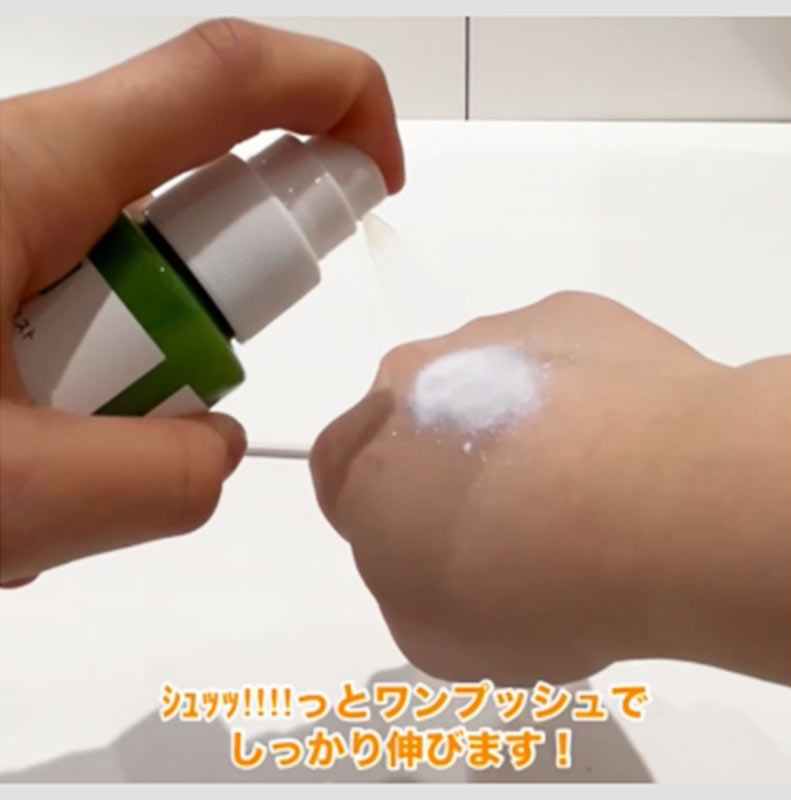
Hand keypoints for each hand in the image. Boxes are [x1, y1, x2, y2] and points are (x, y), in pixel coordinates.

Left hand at [0, 19, 403, 583]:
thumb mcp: (5, 499)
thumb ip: (159, 482)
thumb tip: (211, 449)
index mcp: (26, 175)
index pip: (226, 76)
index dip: (334, 98)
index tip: (378, 173)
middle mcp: (17, 174)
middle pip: (187, 198)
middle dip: (210, 317)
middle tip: (157, 420)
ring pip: (131, 278)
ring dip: (126, 386)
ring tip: (43, 477)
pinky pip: (75, 310)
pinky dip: (75, 397)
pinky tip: (10, 465)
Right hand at [310, 292, 790, 684]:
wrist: (658, 502)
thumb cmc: (527, 583)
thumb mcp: (436, 636)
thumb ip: (410, 586)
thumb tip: (440, 549)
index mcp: (362, 453)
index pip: (341, 479)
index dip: (385, 518)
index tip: (435, 548)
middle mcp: (413, 377)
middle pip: (413, 421)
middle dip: (444, 463)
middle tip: (512, 520)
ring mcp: (493, 335)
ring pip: (485, 385)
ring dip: (514, 427)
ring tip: (584, 487)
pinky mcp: (569, 312)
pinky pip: (556, 360)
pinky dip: (576, 395)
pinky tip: (623, 444)